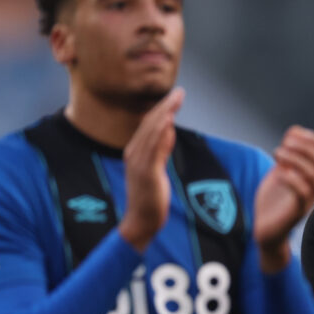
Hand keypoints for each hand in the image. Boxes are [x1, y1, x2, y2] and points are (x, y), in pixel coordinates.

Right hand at [118, 87, 184, 251]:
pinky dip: (161, 134)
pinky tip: (169, 122)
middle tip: (180, 92)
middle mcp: (133, 154)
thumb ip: (160, 150)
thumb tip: (168, 131)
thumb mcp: (155, 168)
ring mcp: (139, 163)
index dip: (162, 108)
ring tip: (176, 100)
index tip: (175, 96)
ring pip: (151, 132)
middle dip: (165, 106)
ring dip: (165, 114)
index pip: (148, 124)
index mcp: (134, 152)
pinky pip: (154, 149)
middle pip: (150, 124)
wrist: (140, 221)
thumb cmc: (149, 197)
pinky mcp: (146, 173)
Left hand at [254, 126, 313, 272]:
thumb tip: (294, 131)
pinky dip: (292, 179)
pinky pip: (302, 193)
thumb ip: (287, 154)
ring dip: (295, 158)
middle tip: (284, 144)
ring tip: (277, 153)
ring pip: (313, 174)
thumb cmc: (272, 201)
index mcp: (312, 175)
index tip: (291, 134)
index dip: (312, 138)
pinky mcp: (297, 211)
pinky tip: (279, 174)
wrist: (265, 230)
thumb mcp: (279, 171)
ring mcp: (308, 199)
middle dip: (304, 146)